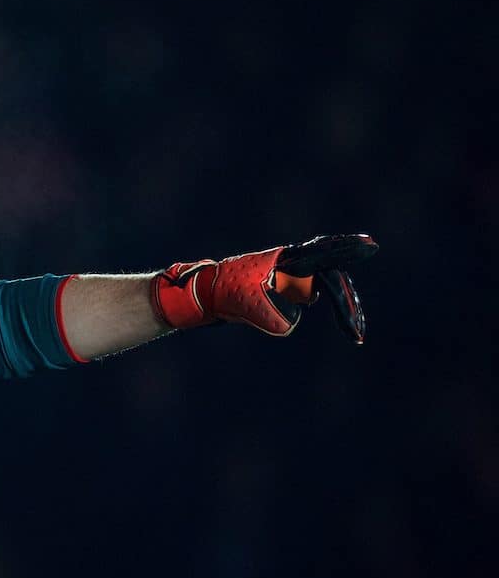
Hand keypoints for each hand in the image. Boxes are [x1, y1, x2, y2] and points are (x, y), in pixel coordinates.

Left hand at [150, 234, 378, 342]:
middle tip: (356, 332)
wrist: (206, 294)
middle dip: (347, 304)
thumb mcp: (247, 305)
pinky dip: (331, 307)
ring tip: (354, 331)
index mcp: (285, 260)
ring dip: (343, 307)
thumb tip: (288, 324)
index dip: (347, 249)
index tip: (371, 245)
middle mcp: (292, 264)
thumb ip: (270, 316)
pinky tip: (345, 322)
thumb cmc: (225, 291)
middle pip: (330, 279)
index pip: (323, 253)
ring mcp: (291, 275)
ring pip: (325, 288)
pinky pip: (315, 295)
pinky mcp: (287, 288)